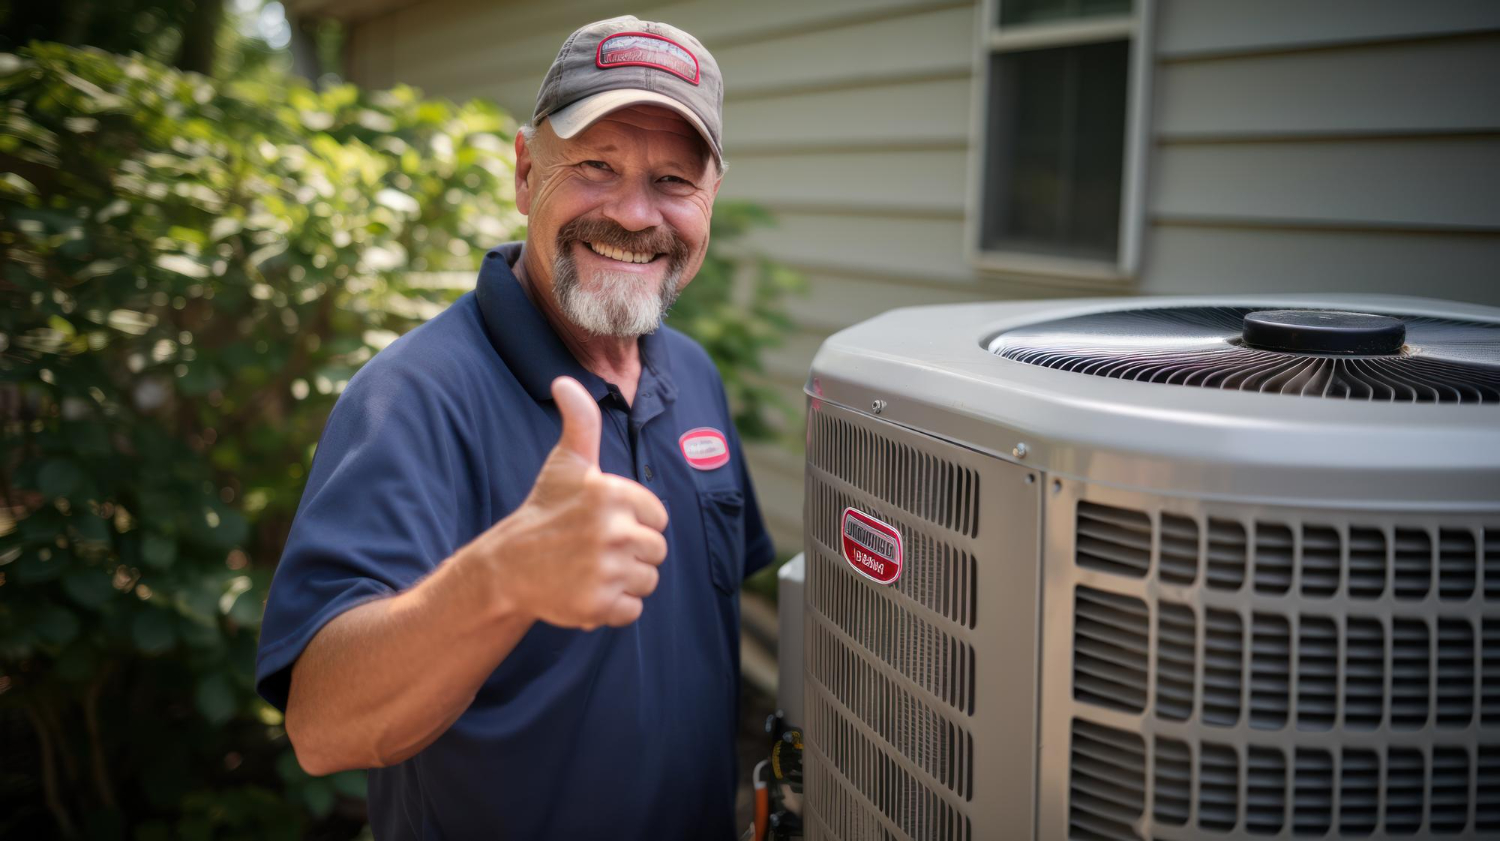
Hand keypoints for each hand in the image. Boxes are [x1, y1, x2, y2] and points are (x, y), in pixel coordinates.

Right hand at [477, 376, 668, 629]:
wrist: (507, 568)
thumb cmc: (543, 512)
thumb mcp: (565, 464)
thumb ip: (579, 423)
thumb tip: (565, 381)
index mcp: (612, 493)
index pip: (658, 518)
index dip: (635, 522)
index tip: (602, 522)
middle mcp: (611, 530)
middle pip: (657, 551)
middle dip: (631, 554)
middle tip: (593, 549)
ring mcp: (605, 569)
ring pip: (648, 581)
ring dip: (624, 581)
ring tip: (589, 569)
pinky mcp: (598, 604)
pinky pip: (631, 610)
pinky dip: (613, 608)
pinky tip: (585, 591)